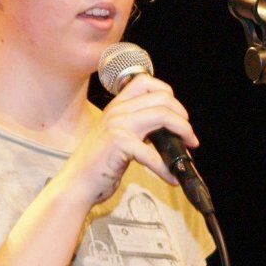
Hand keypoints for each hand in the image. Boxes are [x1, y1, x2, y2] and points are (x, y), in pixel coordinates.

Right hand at [58, 73, 198, 205]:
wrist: (76, 183)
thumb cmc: (99, 164)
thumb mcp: (117, 136)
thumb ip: (138, 127)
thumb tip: (173, 132)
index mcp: (117, 106)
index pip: (146, 82)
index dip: (169, 95)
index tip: (179, 115)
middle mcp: (118, 110)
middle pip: (163, 99)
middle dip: (183, 118)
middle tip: (189, 137)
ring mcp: (118, 125)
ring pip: (163, 115)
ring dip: (183, 133)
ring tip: (188, 152)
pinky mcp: (119, 143)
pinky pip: (153, 153)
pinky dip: (166, 168)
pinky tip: (171, 179)